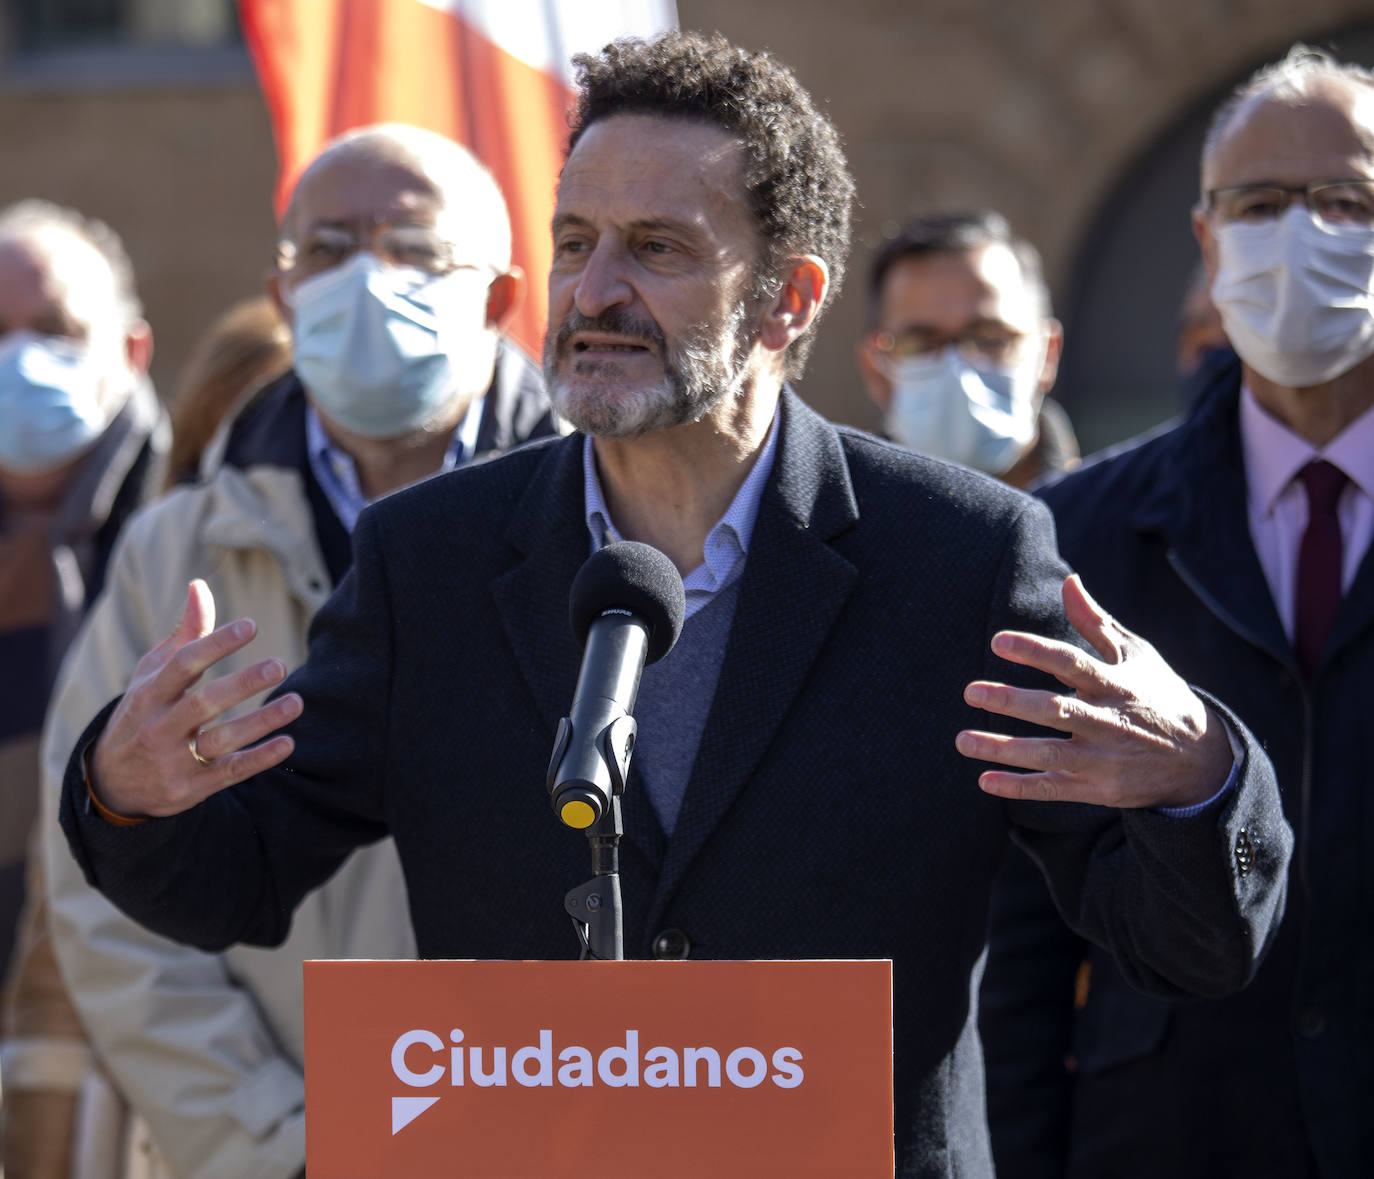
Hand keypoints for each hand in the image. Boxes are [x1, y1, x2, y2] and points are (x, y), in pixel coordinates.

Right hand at [88, 580, 302, 818]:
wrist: (111, 782)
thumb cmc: (143, 712)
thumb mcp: (152, 674)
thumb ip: (184, 634)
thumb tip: (199, 586)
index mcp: (149, 693)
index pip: (182, 664)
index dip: (215, 644)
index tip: (250, 626)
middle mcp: (159, 727)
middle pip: (203, 703)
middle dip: (242, 684)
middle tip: (280, 665)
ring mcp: (174, 761)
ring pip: (221, 741)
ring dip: (261, 722)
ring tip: (297, 701)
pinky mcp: (191, 788)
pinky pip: (230, 773)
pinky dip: (260, 759)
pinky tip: (288, 742)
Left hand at [955, 574, 1231, 808]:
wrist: (1201, 760)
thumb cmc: (1158, 696)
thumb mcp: (1136, 655)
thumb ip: (1096, 621)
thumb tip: (1068, 580)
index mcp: (1115, 683)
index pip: (1071, 662)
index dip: (1035, 651)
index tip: (998, 641)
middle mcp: (1108, 721)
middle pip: (1055, 710)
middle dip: (1011, 701)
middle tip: (970, 691)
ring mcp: (1102, 758)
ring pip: (1048, 754)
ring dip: (1003, 749)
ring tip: (962, 739)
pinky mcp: (1097, 788)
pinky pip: (1053, 789)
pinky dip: (1019, 787)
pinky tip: (985, 780)